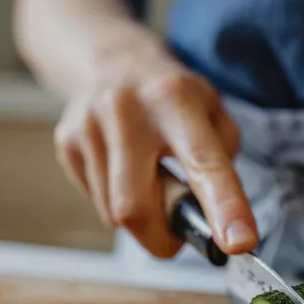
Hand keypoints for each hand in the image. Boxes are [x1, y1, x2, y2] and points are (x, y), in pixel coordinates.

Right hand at [54, 59, 257, 257]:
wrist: (112, 59)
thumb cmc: (173, 98)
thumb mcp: (213, 112)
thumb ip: (222, 162)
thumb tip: (219, 222)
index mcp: (176, 100)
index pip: (203, 163)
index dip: (224, 207)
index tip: (238, 244)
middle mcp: (127, 110)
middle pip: (136, 208)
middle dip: (160, 238)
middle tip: (177, 233)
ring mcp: (90, 125)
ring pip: (113, 213)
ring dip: (140, 217)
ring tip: (149, 181)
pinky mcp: (66, 140)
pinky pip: (95, 201)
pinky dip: (116, 202)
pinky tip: (123, 171)